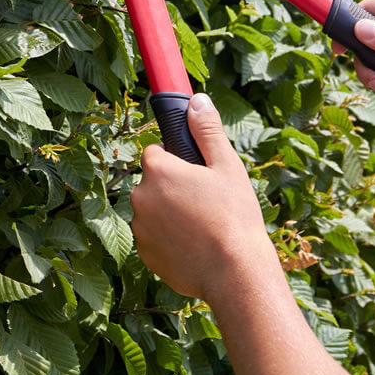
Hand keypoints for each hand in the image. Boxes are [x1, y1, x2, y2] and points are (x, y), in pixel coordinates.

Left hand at [131, 95, 357, 374]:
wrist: (233, 274)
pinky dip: (169, 239)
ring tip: (203, 225)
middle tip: (204, 199)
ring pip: (153, 210)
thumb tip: (196, 101)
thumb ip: (207, 130)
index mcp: (158, 170)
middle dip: (172, 187)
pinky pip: (154, 238)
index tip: (195, 171)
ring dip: (169, 213)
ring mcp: (140, 229)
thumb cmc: (233, 215)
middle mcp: (140, 197)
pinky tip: (195, 245)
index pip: (155, 152)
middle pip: (153, 182)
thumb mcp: (226, 166)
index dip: (175, 159)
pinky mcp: (145, 256)